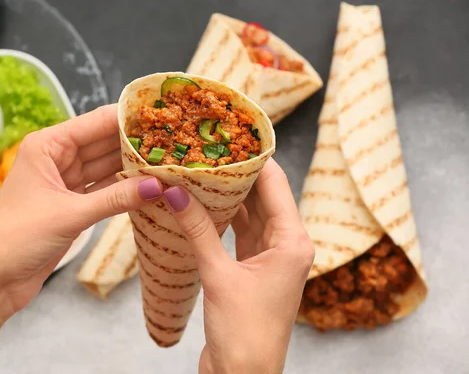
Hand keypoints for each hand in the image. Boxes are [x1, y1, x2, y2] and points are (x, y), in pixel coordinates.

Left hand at [0, 103, 162, 316]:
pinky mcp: (71, 204)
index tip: (160, 115)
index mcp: (47, 145)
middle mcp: (56, 158)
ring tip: (166, 162)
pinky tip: (148, 186)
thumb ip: (116, 198)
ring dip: (132, 167)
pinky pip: (104, 189)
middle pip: (103, 143)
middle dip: (134, 143)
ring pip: (106, 167)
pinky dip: (123, 189)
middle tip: (173, 141)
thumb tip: (158, 186)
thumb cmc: (17, 237)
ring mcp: (65, 181)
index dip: (127, 117)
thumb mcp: (70, 214)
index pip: (94, 122)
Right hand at [163, 158, 314, 373]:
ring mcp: (270, 258)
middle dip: (237, 174)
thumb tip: (175, 191)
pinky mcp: (252, 270)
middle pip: (263, 196)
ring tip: (201, 170)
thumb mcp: (219, 275)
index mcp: (292, 242)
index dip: (255, 158)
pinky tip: (202, 203)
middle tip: (208, 150)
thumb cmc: (244, 333)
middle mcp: (287, 246)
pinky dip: (223, 218)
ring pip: (250, 214)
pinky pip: (240, 233)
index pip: (275, 185)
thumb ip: (198, 230)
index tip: (231, 135)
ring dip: (228, 195)